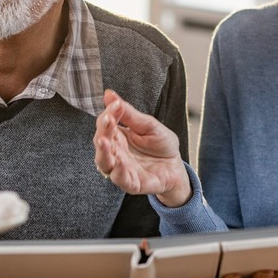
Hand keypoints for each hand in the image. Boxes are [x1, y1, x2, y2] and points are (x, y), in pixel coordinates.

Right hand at [93, 88, 190, 206]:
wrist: (177, 166)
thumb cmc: (161, 145)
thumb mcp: (148, 125)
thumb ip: (129, 113)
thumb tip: (109, 94)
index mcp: (117, 137)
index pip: (105, 124)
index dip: (108, 114)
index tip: (116, 104)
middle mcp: (115, 152)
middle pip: (101, 142)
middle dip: (102, 131)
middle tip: (108, 120)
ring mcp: (121, 168)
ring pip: (104, 163)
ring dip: (103, 152)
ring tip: (104, 141)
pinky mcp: (132, 183)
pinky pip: (121, 180)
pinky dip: (118, 172)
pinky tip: (119, 163)